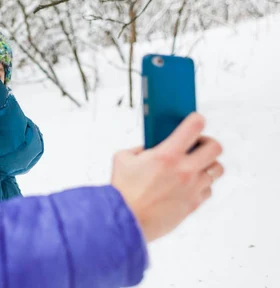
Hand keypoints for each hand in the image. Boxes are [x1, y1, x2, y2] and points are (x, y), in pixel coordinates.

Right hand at [111, 113, 223, 241]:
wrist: (126, 221)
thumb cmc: (122, 190)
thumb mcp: (123, 158)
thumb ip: (139, 149)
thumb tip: (149, 148)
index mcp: (167, 155)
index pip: (194, 126)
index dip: (196, 119)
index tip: (194, 120)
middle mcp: (185, 170)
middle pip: (215, 147)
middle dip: (207, 142)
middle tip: (196, 145)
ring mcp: (192, 188)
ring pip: (216, 169)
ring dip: (207, 164)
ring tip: (193, 165)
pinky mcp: (194, 204)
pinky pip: (208, 189)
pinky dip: (201, 184)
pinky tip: (187, 184)